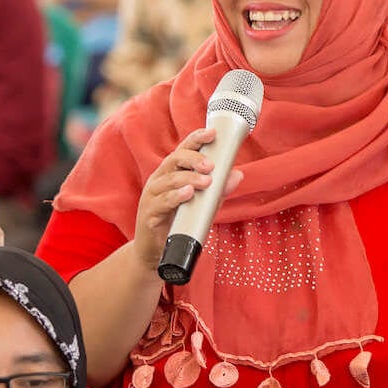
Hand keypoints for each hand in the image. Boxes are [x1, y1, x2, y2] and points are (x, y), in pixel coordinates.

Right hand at [131, 129, 244, 267]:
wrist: (155, 254)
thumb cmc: (179, 224)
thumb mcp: (202, 206)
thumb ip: (218, 190)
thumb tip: (238, 174)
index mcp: (171, 174)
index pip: (182, 150)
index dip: (196, 139)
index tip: (212, 133)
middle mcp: (159, 181)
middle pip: (174, 160)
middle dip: (193, 159)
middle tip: (211, 165)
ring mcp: (152, 197)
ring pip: (168, 180)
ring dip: (189, 178)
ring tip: (206, 181)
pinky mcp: (149, 214)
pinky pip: (162, 202)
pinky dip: (175, 196)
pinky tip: (187, 194)